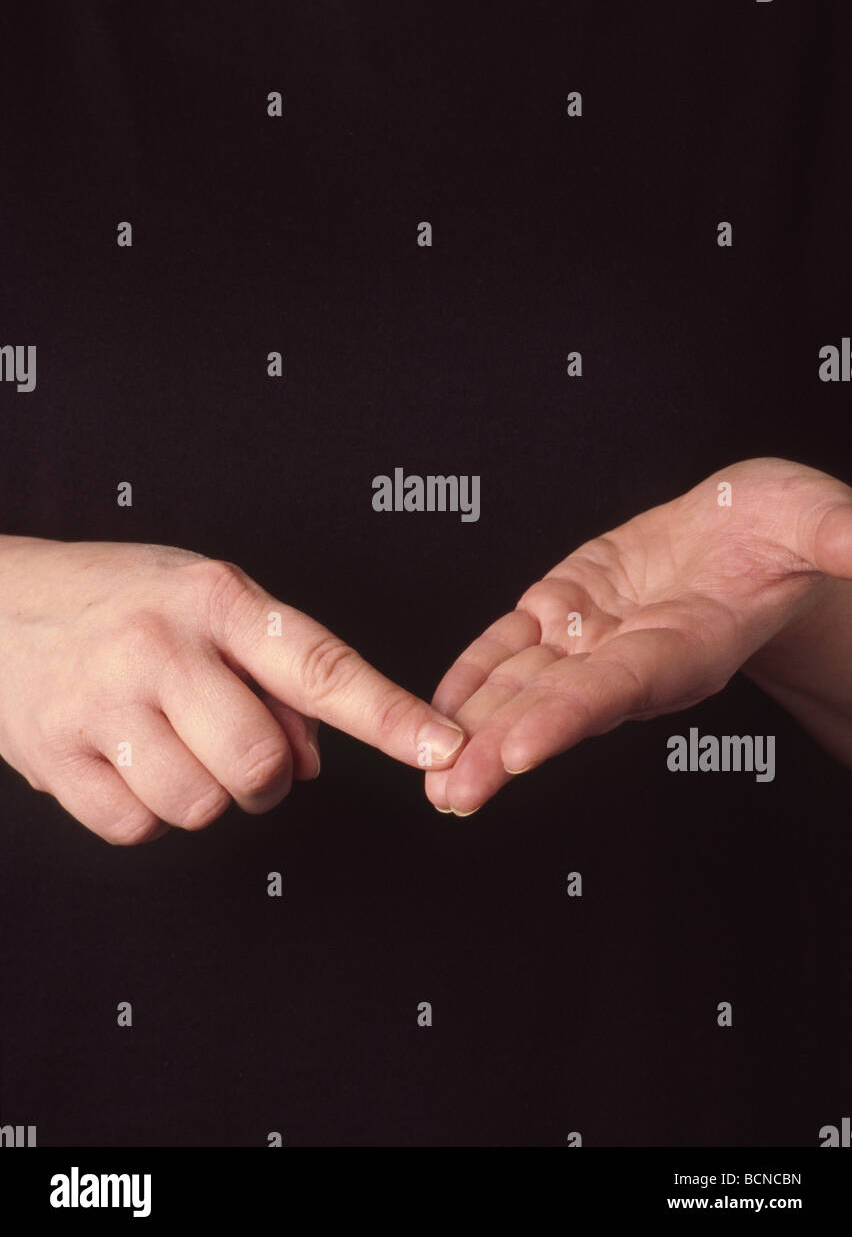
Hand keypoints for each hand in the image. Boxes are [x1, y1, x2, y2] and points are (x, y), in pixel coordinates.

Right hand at [0, 538, 465, 842]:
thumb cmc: (119, 599)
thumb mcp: (206, 602)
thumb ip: (273, 672)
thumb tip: (315, 757)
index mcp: (216, 600)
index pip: (323, 665)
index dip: (390, 715)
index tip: (443, 747)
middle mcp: (161, 647)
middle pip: (261, 765)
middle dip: (266, 778)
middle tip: (236, 746)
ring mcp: (103, 703)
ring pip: (201, 807)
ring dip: (203, 795)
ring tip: (170, 744)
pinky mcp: (56, 756)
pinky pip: (137, 829)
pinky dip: (145, 812)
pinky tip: (126, 761)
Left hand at [424, 457, 851, 813]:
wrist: (750, 528)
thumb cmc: (786, 528)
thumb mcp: (817, 522)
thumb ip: (841, 539)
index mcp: (688, 644)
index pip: (620, 688)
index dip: (568, 716)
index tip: (517, 752)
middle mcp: (634, 653)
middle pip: (561, 705)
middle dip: (503, 748)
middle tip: (450, 793)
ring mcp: (594, 634)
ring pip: (525, 683)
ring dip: (475, 724)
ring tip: (431, 772)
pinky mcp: (565, 606)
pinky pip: (510, 643)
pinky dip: (473, 671)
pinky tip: (438, 703)